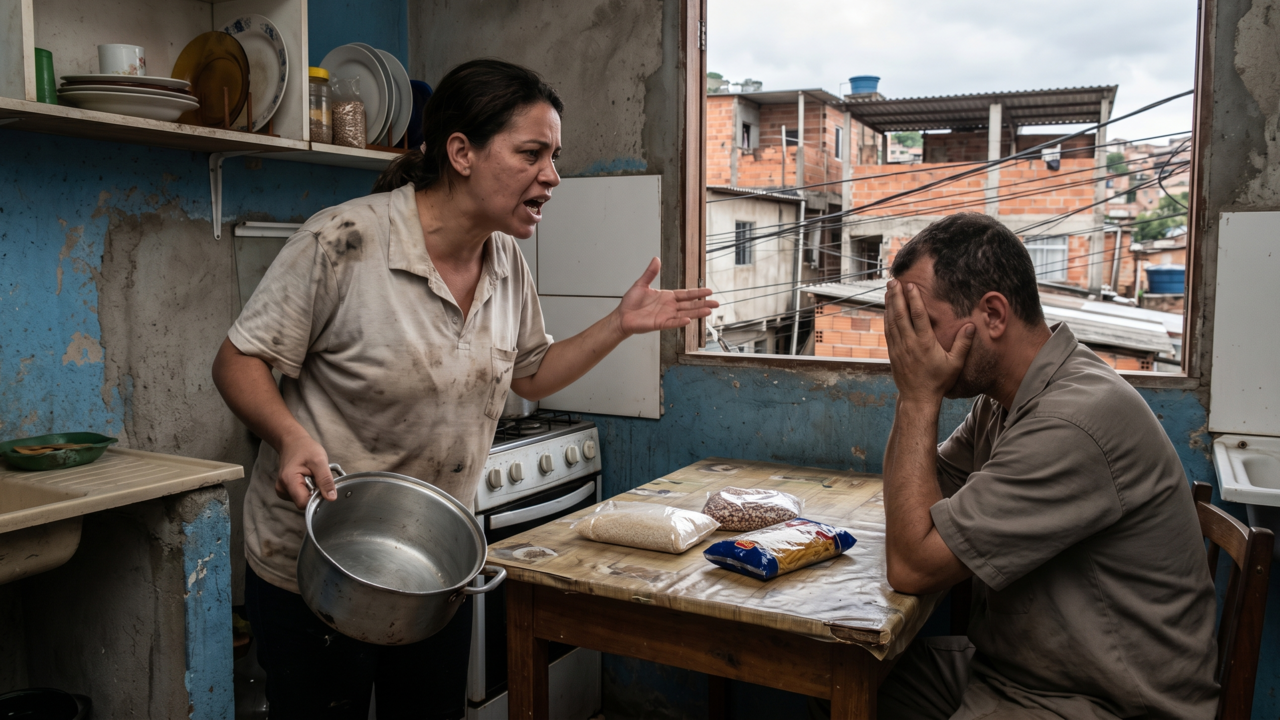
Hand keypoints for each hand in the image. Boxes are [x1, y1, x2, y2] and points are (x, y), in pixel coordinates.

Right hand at [276, 430, 335, 508]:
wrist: (293, 442)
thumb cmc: (304, 448)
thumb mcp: (319, 461)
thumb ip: (325, 480)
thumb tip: (331, 498)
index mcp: (289, 481)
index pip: (304, 503)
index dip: (317, 498)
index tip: (323, 488)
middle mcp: (282, 488)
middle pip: (304, 502)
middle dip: (315, 492)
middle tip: (317, 477)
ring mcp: (283, 490)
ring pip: (303, 500)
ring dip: (312, 490)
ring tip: (312, 476)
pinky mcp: (286, 490)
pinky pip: (301, 496)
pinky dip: (307, 489)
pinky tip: (308, 478)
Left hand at [614, 257, 717, 334]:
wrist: (622, 316)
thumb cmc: (630, 303)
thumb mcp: (641, 284)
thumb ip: (650, 273)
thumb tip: (655, 259)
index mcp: (667, 296)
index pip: (686, 294)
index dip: (697, 292)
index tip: (709, 291)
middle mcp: (669, 306)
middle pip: (690, 305)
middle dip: (703, 303)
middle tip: (716, 303)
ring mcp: (666, 316)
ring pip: (685, 314)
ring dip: (697, 313)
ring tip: (709, 311)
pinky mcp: (660, 324)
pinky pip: (672, 323)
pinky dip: (680, 322)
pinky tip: (689, 320)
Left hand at [884, 279, 973, 403]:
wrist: (918, 397)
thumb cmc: (939, 381)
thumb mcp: (955, 363)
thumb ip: (963, 344)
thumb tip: (971, 326)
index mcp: (925, 343)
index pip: (918, 316)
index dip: (914, 299)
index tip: (910, 285)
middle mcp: (910, 343)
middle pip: (901, 314)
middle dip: (897, 296)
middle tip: (893, 281)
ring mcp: (899, 347)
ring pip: (892, 321)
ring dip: (890, 304)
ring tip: (889, 289)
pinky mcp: (893, 352)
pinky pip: (888, 331)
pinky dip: (887, 317)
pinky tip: (887, 308)